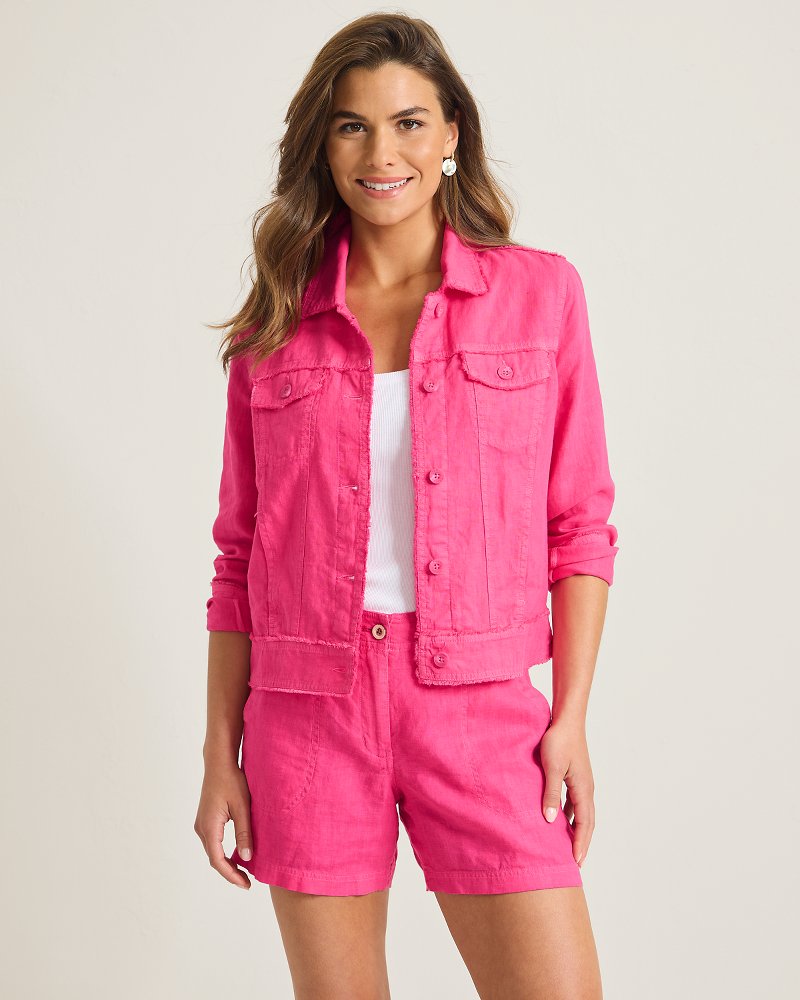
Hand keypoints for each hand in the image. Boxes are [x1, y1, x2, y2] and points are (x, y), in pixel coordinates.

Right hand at [194, 758, 252, 888]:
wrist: (219, 763)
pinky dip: (223, 852)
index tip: (246, 884)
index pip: (218, 861)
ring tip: (244, 871)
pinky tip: (237, 855)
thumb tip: (246, 858)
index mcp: (209, 827)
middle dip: (230, 872)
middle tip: (248, 882)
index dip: (231, 876)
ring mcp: (201, 824)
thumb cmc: (232, 781)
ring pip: (213, 851)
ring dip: (226, 863)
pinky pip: (213, 842)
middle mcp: (201, 828)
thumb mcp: (243, 807)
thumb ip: (244, 833)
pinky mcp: (205, 820)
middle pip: (214, 859)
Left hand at [539, 720, 594, 866]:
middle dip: (583, 843)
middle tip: (577, 863)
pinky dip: (573, 816)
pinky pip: (577, 803)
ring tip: (571, 847)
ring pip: (583, 814)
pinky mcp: (577, 777)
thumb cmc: (558, 741)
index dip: (580, 844)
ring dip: (579, 831)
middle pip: (588, 822)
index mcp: (583, 789)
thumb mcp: (552, 768)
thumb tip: (551, 821)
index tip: (576, 862)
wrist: (567, 720)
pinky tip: (562, 819)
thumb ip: (551, 794)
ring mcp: (583, 783)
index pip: (584, 824)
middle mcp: (587, 789)